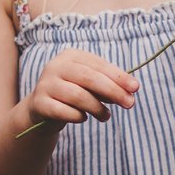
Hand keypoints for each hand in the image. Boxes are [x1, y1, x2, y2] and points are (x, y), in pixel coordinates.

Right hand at [16, 48, 137, 132]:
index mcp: (70, 56)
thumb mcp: (90, 85)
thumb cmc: (73, 93)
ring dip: (97, 108)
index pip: (98, 65)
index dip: (119, 76)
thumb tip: (130, 91)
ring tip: (106, 116)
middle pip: (90, 78)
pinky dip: (77, 116)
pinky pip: (63, 111)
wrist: (42, 108)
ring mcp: (45, 84)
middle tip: (130, 104)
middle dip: (113, 91)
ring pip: (78, 96)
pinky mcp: (39, 103)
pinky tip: (83, 118)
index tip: (135, 88)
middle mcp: (56, 66)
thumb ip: (108, 85)